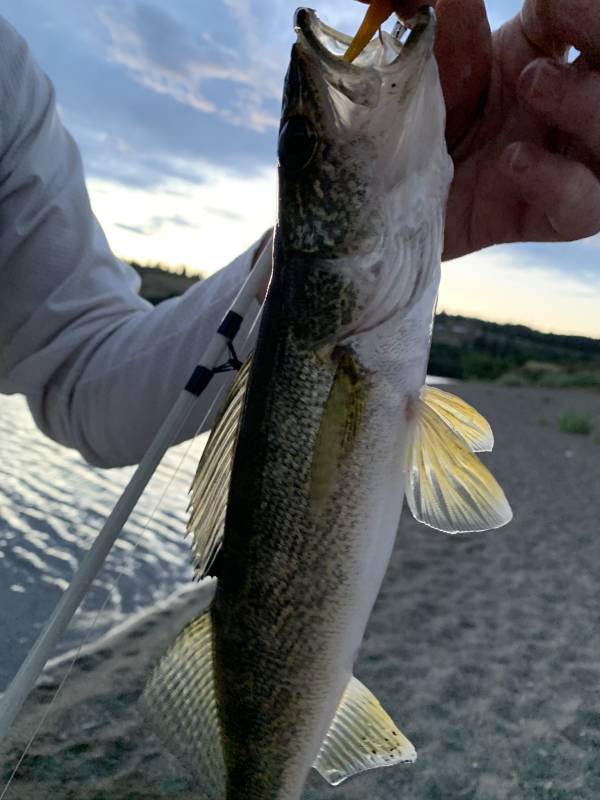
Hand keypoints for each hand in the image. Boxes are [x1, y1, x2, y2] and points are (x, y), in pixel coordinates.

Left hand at [433, 0, 599, 258]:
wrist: (397, 201)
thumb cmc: (419, 130)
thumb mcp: (432, 72)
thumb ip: (450, 27)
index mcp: (546, 55)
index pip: (591, 19)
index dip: (578, 8)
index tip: (542, 5)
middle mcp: (570, 108)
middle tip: (551, 33)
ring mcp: (569, 164)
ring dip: (588, 101)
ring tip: (531, 83)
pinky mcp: (550, 219)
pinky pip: (587, 205)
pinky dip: (558, 180)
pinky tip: (513, 159)